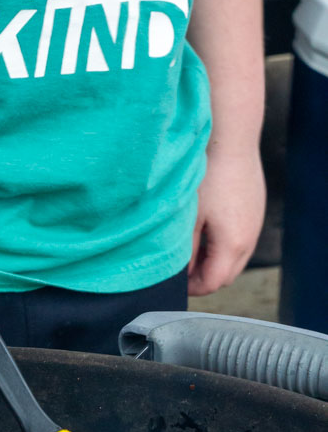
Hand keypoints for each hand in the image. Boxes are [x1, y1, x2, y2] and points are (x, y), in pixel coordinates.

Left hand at [188, 147, 265, 296]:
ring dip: (215, 262)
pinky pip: (241, 241)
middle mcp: (249, 240)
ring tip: (192, 250)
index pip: (213, 283)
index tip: (176, 283)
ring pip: (235, 260)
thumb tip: (182, 273)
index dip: (193, 288)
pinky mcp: (255, 213)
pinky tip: (207, 231)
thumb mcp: (189, 219)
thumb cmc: (207, 177)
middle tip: (181, 271)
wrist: (231, 142)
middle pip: (227, 276)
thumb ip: (186, 251)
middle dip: (204, 279)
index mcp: (232, 245)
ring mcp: (255, 226)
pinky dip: (224, 247)